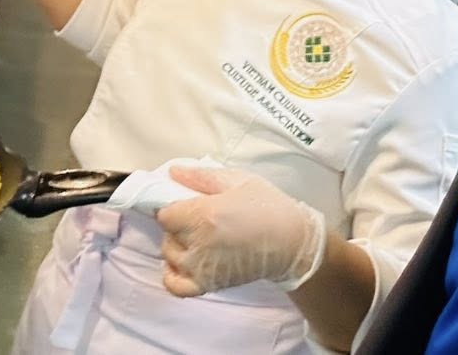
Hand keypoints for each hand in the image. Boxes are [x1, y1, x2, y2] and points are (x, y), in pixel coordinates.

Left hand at [155, 166, 326, 297]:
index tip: (184, 204)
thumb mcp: (239, 180)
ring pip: (170, 256)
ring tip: (197, 238)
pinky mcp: (209, 284)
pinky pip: (176, 285)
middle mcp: (198, 243)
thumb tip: (172, 172)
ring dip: (177, 246)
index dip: (172, 206)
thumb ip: (202, 176)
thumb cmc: (269, 207)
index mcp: (204, 214)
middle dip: (177, 225)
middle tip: (197, 218)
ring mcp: (202, 267)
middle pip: (167, 234)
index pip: (164, 213)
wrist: (293, 243)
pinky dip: (172, 276)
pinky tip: (182, 264)